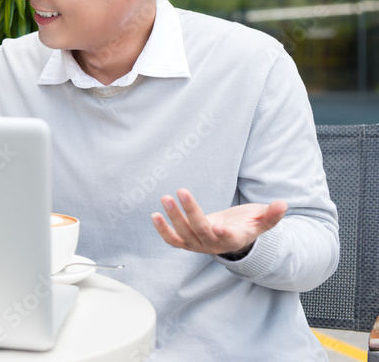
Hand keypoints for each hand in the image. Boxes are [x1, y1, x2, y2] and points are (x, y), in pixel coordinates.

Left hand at [151, 188, 286, 256]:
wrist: (232, 237)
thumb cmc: (247, 225)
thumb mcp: (261, 220)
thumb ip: (271, 215)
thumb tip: (283, 204)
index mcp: (234, 239)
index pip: (227, 238)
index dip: (222, 234)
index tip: (218, 226)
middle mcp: (214, 245)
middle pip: (200, 230)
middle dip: (190, 211)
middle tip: (181, 192)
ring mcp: (198, 245)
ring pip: (183, 234)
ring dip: (173, 217)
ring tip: (165, 198)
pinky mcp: (187, 243)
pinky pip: (173, 240)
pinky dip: (162, 230)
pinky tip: (155, 215)